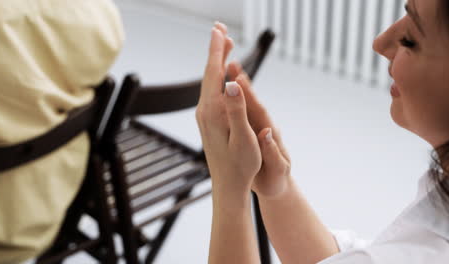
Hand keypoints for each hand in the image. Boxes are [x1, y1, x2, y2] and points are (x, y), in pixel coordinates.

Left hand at [196, 23, 261, 198]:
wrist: (227, 185)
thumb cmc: (241, 166)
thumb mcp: (244, 138)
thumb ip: (237, 109)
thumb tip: (231, 82)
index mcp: (214, 111)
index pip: (214, 74)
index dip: (217, 50)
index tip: (218, 30)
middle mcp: (204, 110)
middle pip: (209, 73)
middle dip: (215, 50)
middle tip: (220, 29)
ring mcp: (204, 115)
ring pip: (208, 82)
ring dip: (215, 62)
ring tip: (223, 45)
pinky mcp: (207, 120)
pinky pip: (210, 91)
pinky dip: (215, 77)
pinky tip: (221, 75)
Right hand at [226, 61, 291, 198]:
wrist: (277, 184)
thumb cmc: (277, 178)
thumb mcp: (277, 168)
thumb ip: (272, 151)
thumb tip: (266, 132)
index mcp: (269, 134)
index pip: (259, 111)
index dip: (250, 96)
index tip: (240, 78)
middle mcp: (263, 126)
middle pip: (251, 101)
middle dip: (242, 82)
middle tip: (230, 60)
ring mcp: (255, 127)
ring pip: (244, 103)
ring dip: (236, 84)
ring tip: (226, 65)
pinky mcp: (248, 130)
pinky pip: (238, 110)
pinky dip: (231, 97)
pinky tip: (222, 87)